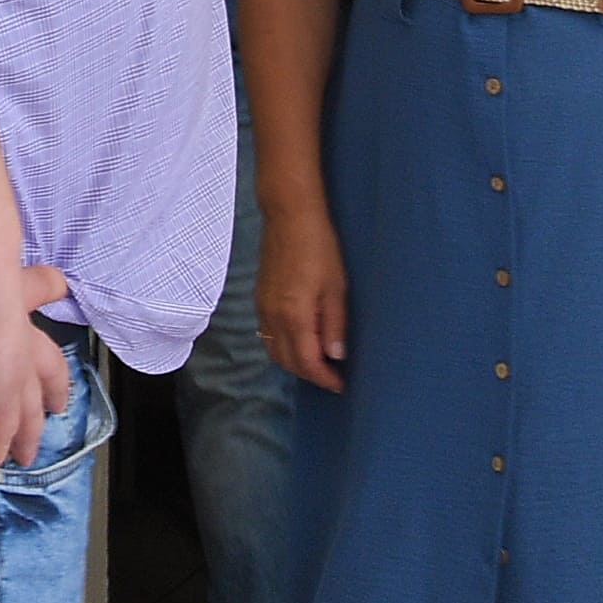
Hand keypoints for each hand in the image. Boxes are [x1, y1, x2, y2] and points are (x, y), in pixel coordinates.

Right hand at [0, 236, 74, 490]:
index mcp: (1, 294)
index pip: (32, 287)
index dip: (41, 287)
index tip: (56, 285)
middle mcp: (18, 333)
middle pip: (47, 361)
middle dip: (54, 382)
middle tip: (60, 400)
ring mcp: (13, 372)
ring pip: (33, 407)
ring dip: (35, 429)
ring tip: (31, 452)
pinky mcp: (2, 401)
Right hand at [257, 194, 348, 390]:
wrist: (289, 217)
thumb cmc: (318, 248)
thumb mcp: (336, 288)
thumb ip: (334, 324)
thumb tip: (336, 355)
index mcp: (294, 316)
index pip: (307, 362)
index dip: (325, 378)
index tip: (342, 385)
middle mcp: (273, 317)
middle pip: (288, 361)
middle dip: (310, 375)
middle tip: (333, 377)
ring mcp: (263, 308)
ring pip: (274, 350)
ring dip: (295, 363)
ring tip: (319, 363)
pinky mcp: (260, 299)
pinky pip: (267, 335)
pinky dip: (283, 347)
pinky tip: (300, 342)